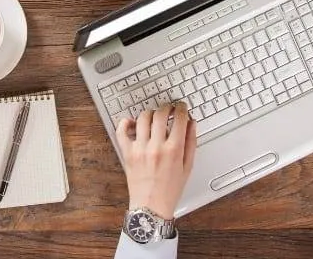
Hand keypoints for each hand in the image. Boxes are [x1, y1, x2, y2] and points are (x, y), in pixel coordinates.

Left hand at [115, 103, 197, 218]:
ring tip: (153, 117)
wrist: (151, 206)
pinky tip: (132, 122)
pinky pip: (121, 131)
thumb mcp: (187, 167)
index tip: (181, 107)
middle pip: (160, 114)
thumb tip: (191, 123)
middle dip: (166, 107)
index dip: (181, 108)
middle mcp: (156, 146)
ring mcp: (140, 148)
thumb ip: (191, 143)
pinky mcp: (127, 153)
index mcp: (174, 149)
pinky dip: (125, 122)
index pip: (178, 118)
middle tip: (168, 109)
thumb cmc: (170, 190)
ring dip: (150, 113)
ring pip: (143, 118)